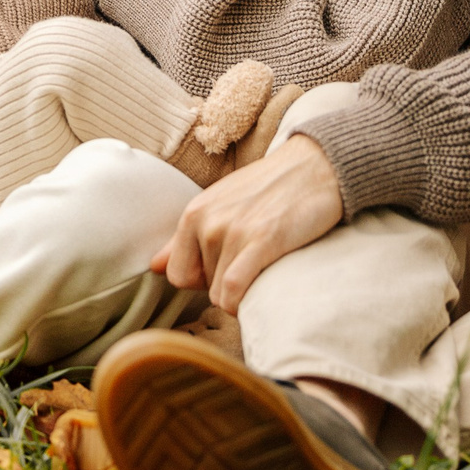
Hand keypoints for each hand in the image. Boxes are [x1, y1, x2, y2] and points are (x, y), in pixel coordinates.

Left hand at [153, 133, 343, 311]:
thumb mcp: (220, 205)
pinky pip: (233, 291)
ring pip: (220, 295)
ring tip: (263, 269)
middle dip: (224, 286)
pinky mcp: (261, 241)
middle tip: (251, 265)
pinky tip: (259, 292)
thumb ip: (185, 239)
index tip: (226, 270)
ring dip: (242, 294)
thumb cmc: (269, 190)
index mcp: (194, 214)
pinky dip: (242, 303)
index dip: (201, 281)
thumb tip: (154, 267)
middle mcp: (207, 222)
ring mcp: (232, 231)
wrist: (315, 167)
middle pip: (201, 287)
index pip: (176, 274)